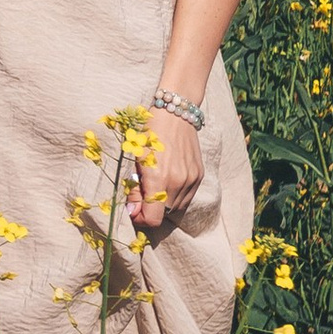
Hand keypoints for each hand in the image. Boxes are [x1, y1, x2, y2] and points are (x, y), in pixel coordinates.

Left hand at [130, 102, 201, 233]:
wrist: (175, 114)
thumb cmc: (149, 133)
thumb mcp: (135, 159)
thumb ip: (135, 188)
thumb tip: (133, 212)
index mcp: (159, 178)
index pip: (153, 219)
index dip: (141, 219)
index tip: (134, 211)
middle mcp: (178, 182)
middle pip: (163, 214)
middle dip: (151, 209)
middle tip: (142, 194)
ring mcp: (191, 180)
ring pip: (176, 207)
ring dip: (164, 203)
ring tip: (156, 184)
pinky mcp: (199, 176)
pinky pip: (186, 197)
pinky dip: (175, 195)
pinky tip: (168, 180)